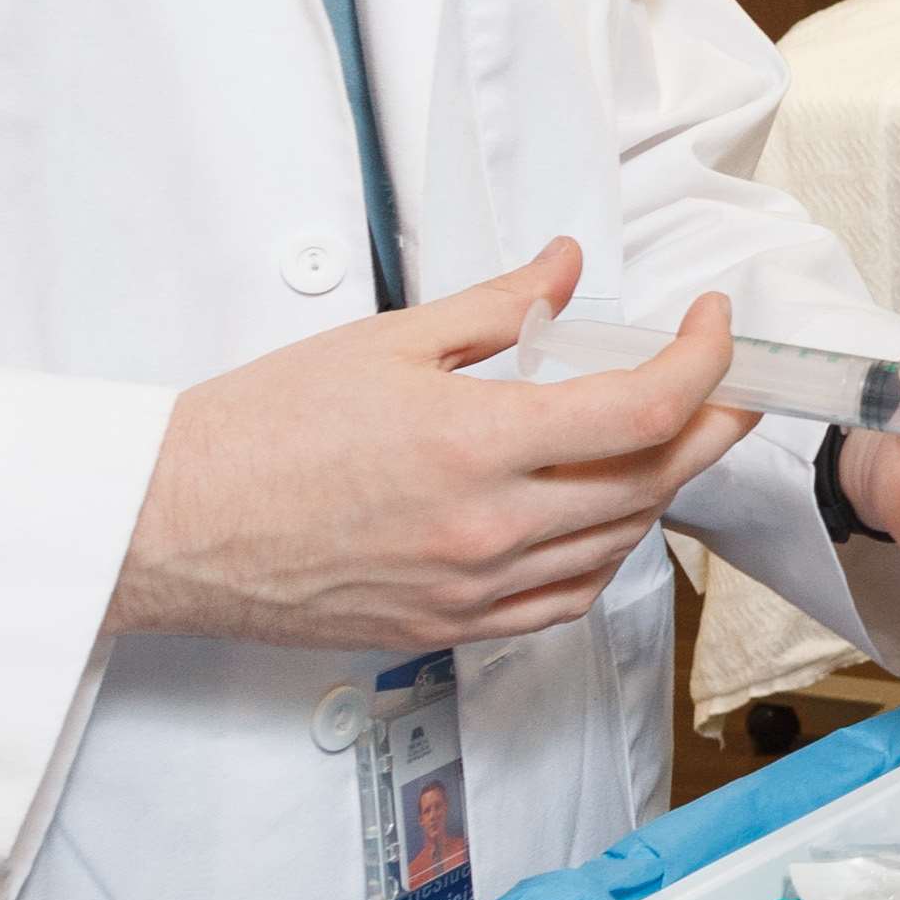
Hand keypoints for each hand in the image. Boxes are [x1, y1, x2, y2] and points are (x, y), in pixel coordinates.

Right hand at [106, 241, 747, 649]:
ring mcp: (474, 589)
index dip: (705, 362)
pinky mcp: (451, 629)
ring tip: (663, 437)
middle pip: (653, 480)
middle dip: (711, 423)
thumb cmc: (257, 432)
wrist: (173, 526)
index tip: (712, 323)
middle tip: (727, 381)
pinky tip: (601, 516)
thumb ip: (496, 306)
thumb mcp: (385, 341)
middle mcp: (489, 527)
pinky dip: (605, 555)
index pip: (644, 409)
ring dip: (659, 487)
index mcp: (476, 442)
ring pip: (619, 545)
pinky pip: (566, 601)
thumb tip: (564, 270)